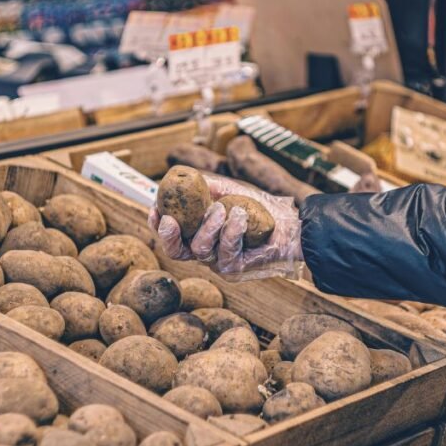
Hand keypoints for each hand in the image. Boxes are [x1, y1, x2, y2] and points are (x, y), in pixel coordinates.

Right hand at [148, 173, 304, 280]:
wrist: (291, 225)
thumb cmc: (260, 209)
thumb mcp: (231, 191)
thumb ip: (209, 187)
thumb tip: (185, 177)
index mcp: (199, 233)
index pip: (172, 234)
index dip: (158, 224)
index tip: (155, 208)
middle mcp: (206, 251)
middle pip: (176, 252)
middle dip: (169, 237)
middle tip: (170, 220)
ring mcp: (220, 262)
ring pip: (201, 250)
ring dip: (209, 226)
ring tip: (223, 208)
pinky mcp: (236, 269)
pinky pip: (227, 251)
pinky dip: (232, 231)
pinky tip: (240, 215)